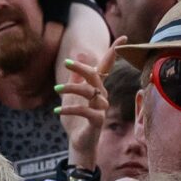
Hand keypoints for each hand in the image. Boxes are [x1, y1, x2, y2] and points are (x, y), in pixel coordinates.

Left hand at [57, 46, 112, 169]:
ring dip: (71, 88)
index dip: (115, 52)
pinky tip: (57, 109)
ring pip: (90, 91)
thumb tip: (78, 55)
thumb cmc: (76, 118)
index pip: (107, 67)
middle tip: (66, 62)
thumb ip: (75, 77)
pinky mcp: (97, 121)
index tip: (124, 37)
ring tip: (56, 89)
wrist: (78, 143)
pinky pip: (85, 110)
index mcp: (97, 87)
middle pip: (96, 75)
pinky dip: (69, 108)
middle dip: (81, 66)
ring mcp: (101, 108)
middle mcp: (102, 96)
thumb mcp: (71, 95)